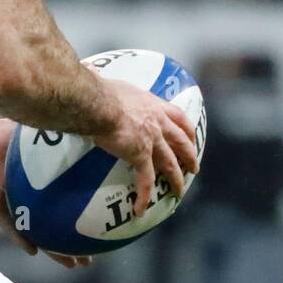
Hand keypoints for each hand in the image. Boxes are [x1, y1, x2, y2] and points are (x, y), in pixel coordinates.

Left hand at [0, 117, 92, 269]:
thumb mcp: (33, 133)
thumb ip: (56, 133)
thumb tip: (84, 124)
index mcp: (39, 184)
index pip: (66, 203)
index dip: (85, 216)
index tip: (106, 224)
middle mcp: (28, 199)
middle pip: (55, 227)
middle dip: (74, 245)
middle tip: (91, 257)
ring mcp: (12, 206)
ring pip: (38, 235)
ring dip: (54, 251)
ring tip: (74, 263)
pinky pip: (10, 227)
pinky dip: (21, 239)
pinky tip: (34, 251)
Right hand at [91, 78, 199, 216]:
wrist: (97, 103)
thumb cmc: (97, 90)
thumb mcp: (106, 82)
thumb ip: (103, 82)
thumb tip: (87, 73)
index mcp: (152, 104)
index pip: (177, 116)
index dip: (186, 129)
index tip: (191, 137)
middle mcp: (157, 122)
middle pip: (181, 141)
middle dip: (189, 155)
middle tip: (194, 168)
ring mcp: (151, 140)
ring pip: (170, 163)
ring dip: (175, 179)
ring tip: (178, 192)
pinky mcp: (140, 156)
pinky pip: (145, 181)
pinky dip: (144, 196)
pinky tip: (141, 209)